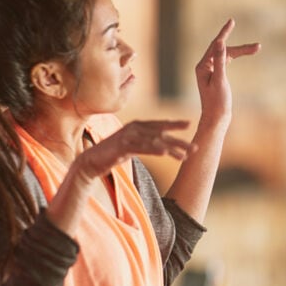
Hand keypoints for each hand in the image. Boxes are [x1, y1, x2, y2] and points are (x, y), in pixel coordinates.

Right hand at [73, 120, 193, 180]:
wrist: (91, 161)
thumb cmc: (112, 154)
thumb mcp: (132, 147)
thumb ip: (146, 144)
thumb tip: (163, 146)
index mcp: (136, 126)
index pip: (159, 125)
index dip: (174, 124)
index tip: (189, 125)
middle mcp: (133, 128)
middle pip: (161, 134)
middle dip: (179, 141)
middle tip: (195, 148)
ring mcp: (127, 136)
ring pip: (154, 141)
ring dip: (171, 148)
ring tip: (184, 155)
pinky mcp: (122, 146)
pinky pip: (142, 147)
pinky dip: (154, 150)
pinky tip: (165, 153)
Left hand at [193, 19, 259, 124]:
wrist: (216, 117)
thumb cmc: (217, 101)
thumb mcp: (220, 80)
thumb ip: (220, 61)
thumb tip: (219, 43)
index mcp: (202, 66)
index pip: (214, 45)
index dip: (224, 33)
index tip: (232, 20)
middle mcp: (203, 67)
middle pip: (223, 50)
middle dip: (241, 48)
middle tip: (258, 47)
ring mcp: (209, 71)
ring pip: (226, 55)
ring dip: (241, 52)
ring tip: (257, 48)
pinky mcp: (215, 76)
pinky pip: (225, 61)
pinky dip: (235, 56)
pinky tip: (242, 53)